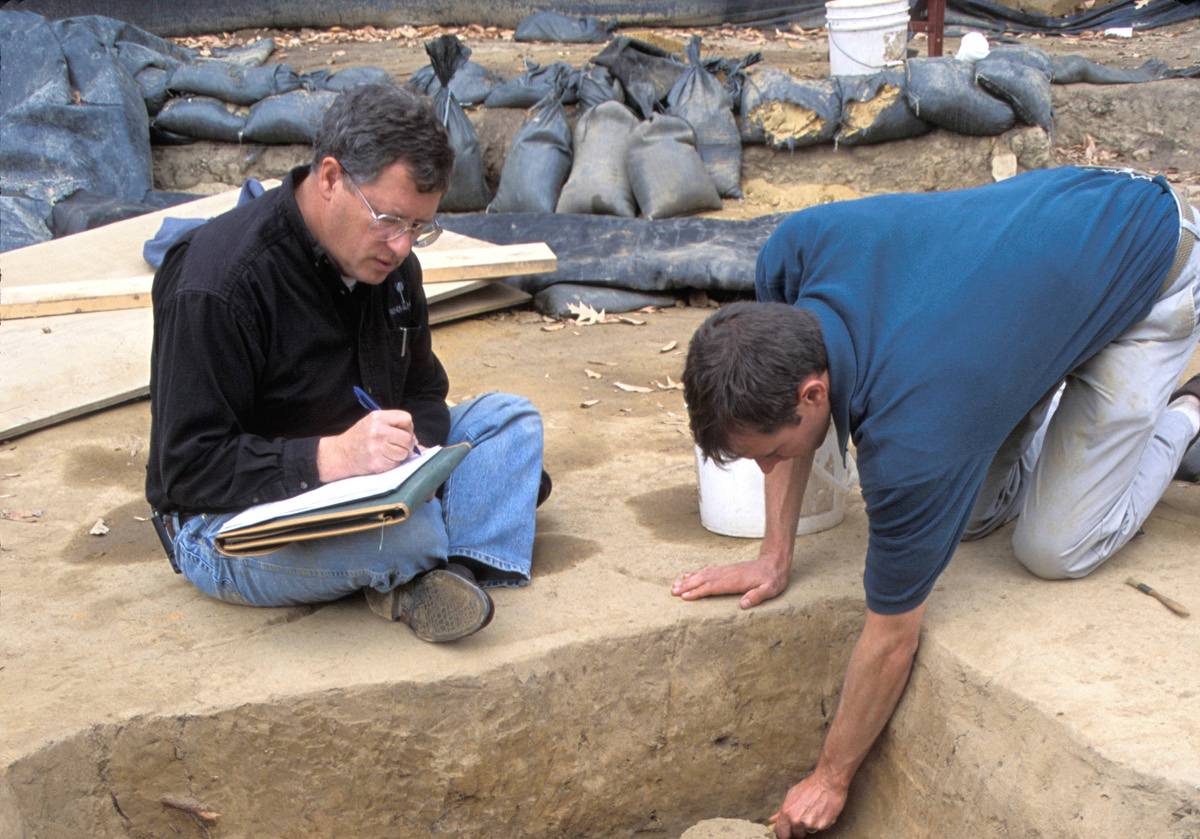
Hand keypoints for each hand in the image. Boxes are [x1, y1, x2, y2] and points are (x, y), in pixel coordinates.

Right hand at [317, 409, 416, 481]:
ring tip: (386, 453)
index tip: (401, 433)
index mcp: (378, 417)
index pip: (407, 419)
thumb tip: (420, 444)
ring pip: (404, 452)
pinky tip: (381, 460)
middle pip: (408, 437)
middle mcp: (378, 430)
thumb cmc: (360, 439)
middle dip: (406, 444)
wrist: (339, 454)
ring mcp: (377, 447)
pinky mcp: (377, 462)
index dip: (407, 428)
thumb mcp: (374, 424)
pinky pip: (396, 463)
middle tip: (395, 447)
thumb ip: (394, 428)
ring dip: (399, 455)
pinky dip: (392, 464)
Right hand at [670, 553, 789, 608]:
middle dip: (688, 585)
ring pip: (703, 574)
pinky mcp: (726, 570)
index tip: (685, 596)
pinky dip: (696, 573)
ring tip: (675, 585)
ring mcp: (726, 570)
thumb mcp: (770, 589)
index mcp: (736, 581)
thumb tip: (743, 605)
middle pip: (704, 579)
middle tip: (673, 591)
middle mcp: (727, 574)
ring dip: (689, 580)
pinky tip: (688, 576)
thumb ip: (757, 596)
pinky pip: (707, 570)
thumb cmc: (773, 579)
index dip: (699, 591)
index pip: (713, 586)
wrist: (774, 562)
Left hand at [769, 771, 847, 836]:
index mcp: (787, 813)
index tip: (786, 832)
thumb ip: (782, 811)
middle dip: (798, 829)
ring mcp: (809, 824)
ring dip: (809, 826)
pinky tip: (820, 812)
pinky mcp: (821, 826)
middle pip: (795, 835)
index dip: (784, 833)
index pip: (781, 833)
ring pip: (807, 831)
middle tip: (803, 818)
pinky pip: (818, 829)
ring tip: (813, 812)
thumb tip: (772, 820)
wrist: (828, 783)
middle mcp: (797, 820)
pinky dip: (819, 823)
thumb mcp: (791, 795)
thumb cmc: (810, 786)